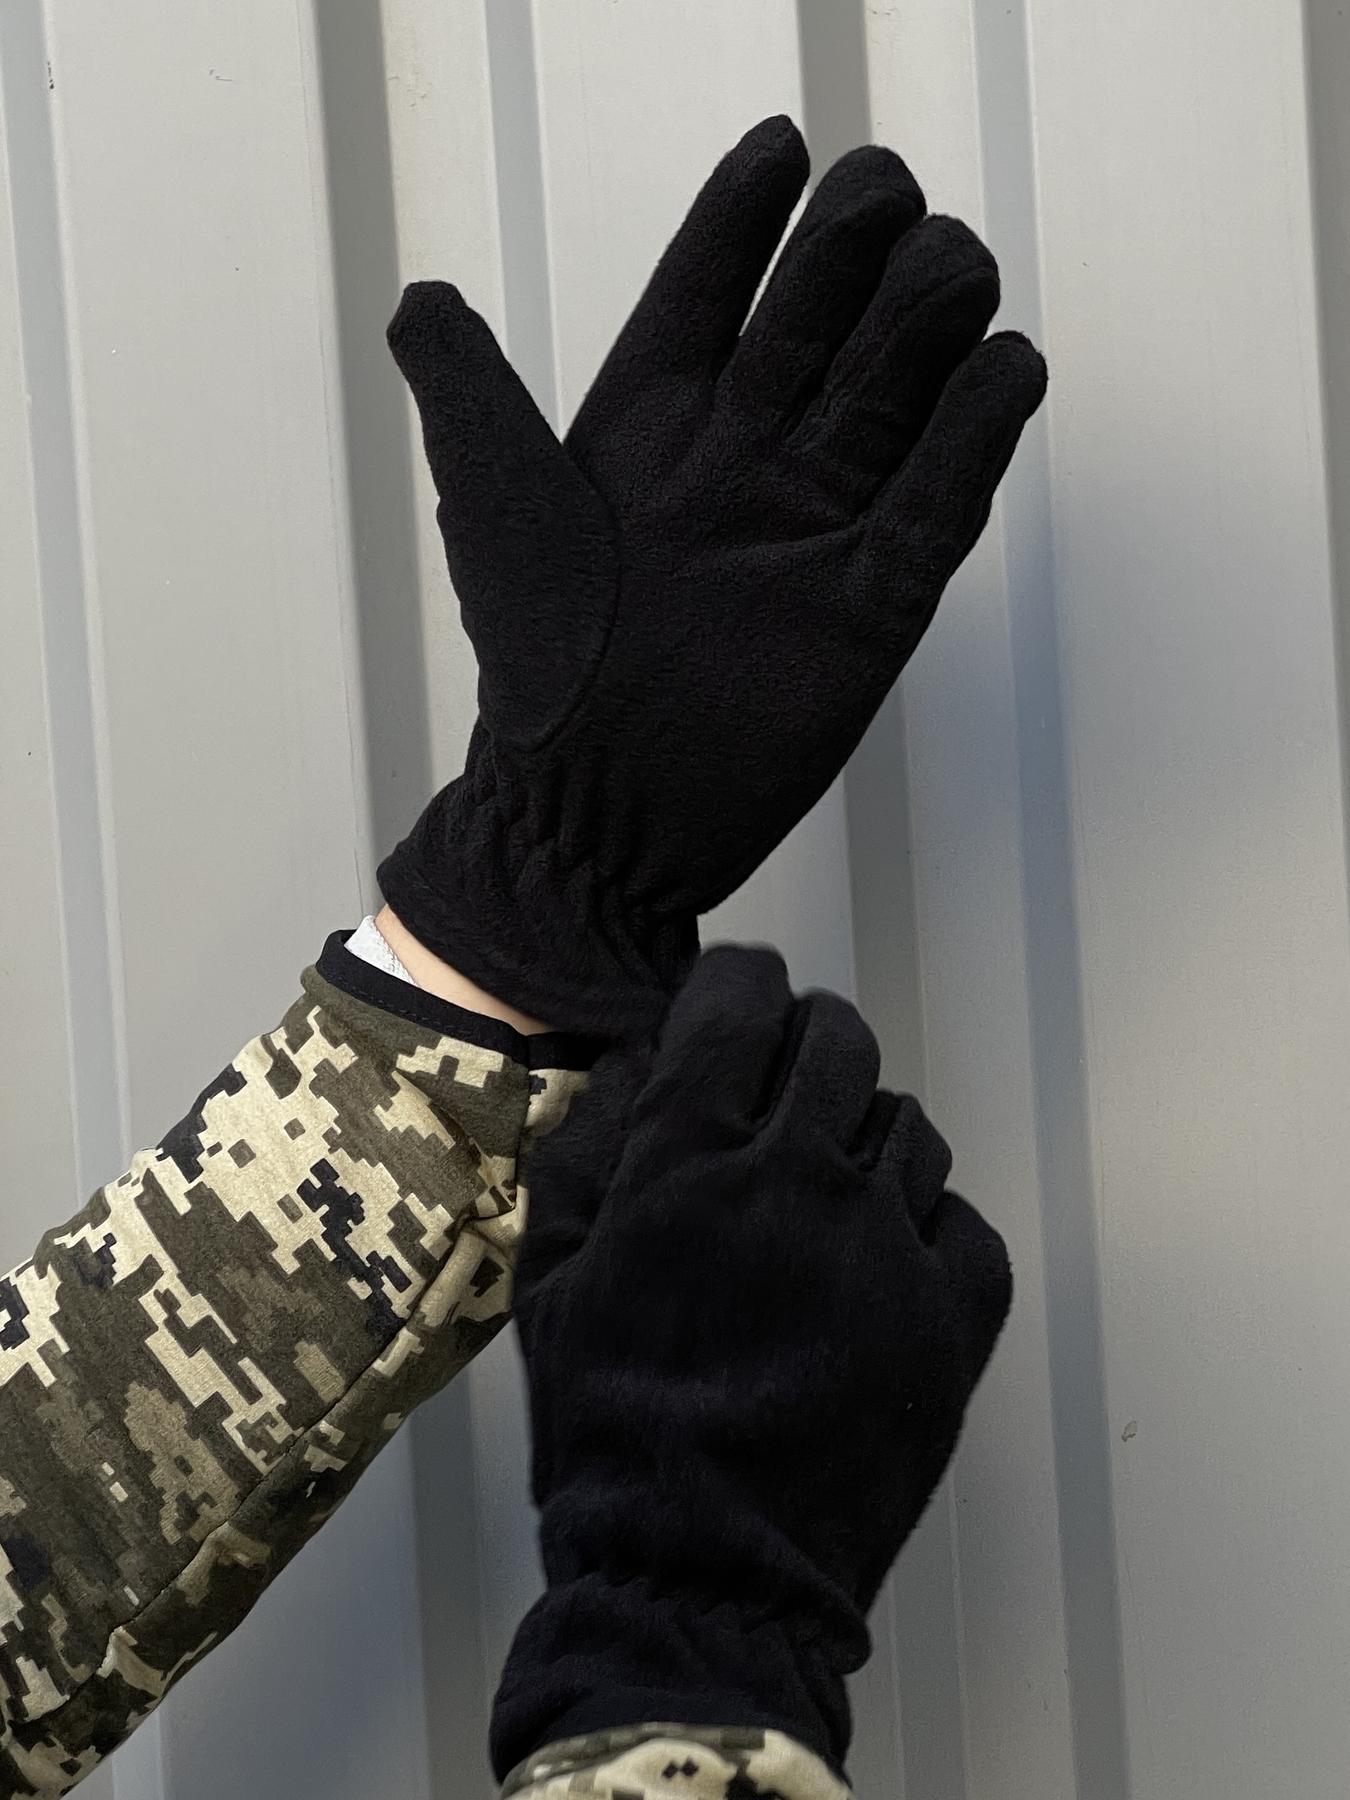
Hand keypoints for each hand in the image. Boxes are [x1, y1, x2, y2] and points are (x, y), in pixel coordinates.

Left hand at [382, 118, 1045, 1034]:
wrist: (590, 821)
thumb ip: (473, 399)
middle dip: (861, 245)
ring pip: (897, 387)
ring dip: (931, 313)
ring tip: (950, 269)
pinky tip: (1004, 368)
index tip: (784, 148)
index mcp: (654, 421)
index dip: (749, 214)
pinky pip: (943, 499)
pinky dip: (979, 431)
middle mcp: (744, 458)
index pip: (711, 284)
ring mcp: (817, 525)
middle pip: (826, 315)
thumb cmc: (537, 669)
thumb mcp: (497, 515)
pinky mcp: (877, 603)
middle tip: (884, 210)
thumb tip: (416, 301)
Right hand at [491, 947, 1011, 1775]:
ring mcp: (885, 1249)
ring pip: (908, 1125)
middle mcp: (794, 1182)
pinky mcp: (951, 1319)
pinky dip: (927, 1227)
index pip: (737, 1003)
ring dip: (867, 1137)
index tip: (739, 1001)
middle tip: (789, 1084)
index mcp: (685, 1165)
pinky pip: (963, 1219)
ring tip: (832, 1196)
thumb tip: (643, 1059)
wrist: (703, 1576)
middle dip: (809, 1041)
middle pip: (839, 1039)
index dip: (739, 986)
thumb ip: (590, 1150)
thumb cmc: (614, 1432)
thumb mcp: (554, 1281)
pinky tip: (884, 1265)